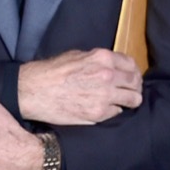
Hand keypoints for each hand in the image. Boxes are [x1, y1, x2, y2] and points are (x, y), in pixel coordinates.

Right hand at [17, 48, 142, 124]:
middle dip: (134, 87)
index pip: (131, 65)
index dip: (133, 72)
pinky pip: (117, 113)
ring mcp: (105, 96)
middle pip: (136, 83)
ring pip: (133, 100)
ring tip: (122, 103)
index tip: (131, 77)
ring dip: (129, 101)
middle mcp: (108, 75)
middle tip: (130, 92)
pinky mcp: (98, 113)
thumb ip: (97, 60)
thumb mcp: (76, 55)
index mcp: (102, 58)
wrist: (34, 90)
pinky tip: (104, 109)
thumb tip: (110, 66)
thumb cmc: (51, 71)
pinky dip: (113, 111)